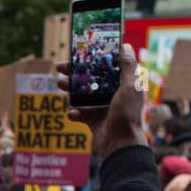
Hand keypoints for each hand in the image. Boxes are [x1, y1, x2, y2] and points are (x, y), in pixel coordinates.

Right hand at [58, 43, 145, 159]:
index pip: (105, 67)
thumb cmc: (127, 114)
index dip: (92, 59)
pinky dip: (73, 112)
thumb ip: (128, 67)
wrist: (119, 144)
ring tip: (60, 84)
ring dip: (70, 89)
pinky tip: (72, 112)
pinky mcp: (93, 120)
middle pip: (90, 79)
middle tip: (60, 68)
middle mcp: (112, 94)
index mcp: (122, 84)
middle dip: (75, 73)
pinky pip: (79, 113)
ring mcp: (101, 107)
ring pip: (82, 94)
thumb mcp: (131, 87)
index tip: (79, 52)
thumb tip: (126, 46)